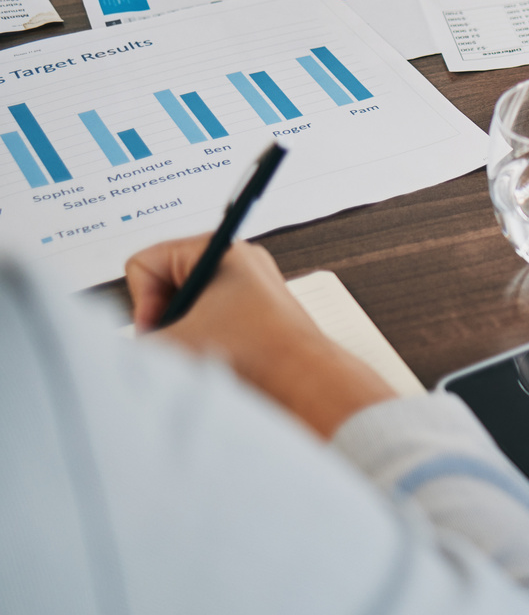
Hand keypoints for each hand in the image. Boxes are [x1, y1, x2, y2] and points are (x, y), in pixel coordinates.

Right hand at [128, 236, 395, 437]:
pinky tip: (220, 359)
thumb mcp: (170, 342)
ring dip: (183, 334)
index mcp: (217, 249)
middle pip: (163, 284)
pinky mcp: (255, 312)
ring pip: (185, 307)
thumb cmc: (247, 351)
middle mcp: (235, 260)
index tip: (164, 326)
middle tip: (182, 342)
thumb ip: (135, 338)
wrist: (303, 380)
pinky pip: (208, 321)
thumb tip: (124, 344)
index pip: (143, 263)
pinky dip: (203, 342)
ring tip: (205, 353)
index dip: (142, 301)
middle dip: (163, 319)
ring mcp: (248, 285)